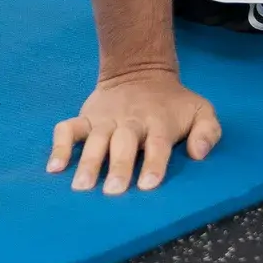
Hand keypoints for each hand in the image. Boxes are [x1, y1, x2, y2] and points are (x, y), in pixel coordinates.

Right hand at [49, 68, 220, 194]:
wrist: (140, 71)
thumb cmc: (173, 104)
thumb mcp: (201, 110)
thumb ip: (208, 132)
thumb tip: (198, 154)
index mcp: (160, 123)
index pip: (158, 144)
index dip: (154, 163)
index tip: (148, 185)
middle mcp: (132, 121)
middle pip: (124, 143)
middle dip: (119, 166)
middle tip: (113, 191)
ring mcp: (106, 118)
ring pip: (96, 138)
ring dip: (89, 161)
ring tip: (81, 186)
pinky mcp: (86, 116)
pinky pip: (68, 129)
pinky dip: (60, 145)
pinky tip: (55, 168)